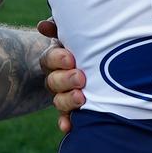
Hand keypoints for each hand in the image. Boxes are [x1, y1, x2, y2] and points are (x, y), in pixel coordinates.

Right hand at [37, 18, 85, 134]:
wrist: (108, 63)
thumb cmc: (89, 42)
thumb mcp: (77, 32)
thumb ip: (62, 27)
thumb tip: (42, 26)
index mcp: (57, 58)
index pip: (49, 59)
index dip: (57, 60)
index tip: (71, 59)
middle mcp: (58, 77)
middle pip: (53, 82)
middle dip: (65, 80)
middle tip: (81, 77)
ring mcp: (65, 94)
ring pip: (58, 100)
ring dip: (67, 100)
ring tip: (81, 97)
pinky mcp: (74, 109)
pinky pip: (66, 118)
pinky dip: (66, 122)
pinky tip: (68, 126)